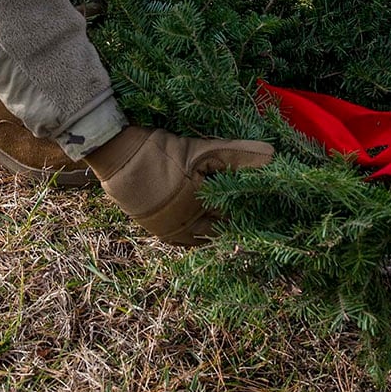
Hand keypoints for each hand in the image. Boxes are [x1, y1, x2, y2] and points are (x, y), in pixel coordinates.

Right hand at [85, 125, 273, 246]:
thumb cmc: (159, 151)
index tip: (268, 204)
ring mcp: (171, 231)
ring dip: (217, 230)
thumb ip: (238, 154)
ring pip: (204, 238)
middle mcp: (188, 225)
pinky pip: (184, 242)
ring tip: (231, 220)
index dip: (253, 207)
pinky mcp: (157, 231)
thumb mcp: (201, 149)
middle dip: (237, 221)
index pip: (238, 214)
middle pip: (222, 229)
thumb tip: (275, 156)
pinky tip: (204, 228)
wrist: (115, 157)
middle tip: (254, 212)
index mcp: (202, 206)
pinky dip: (197, 237)